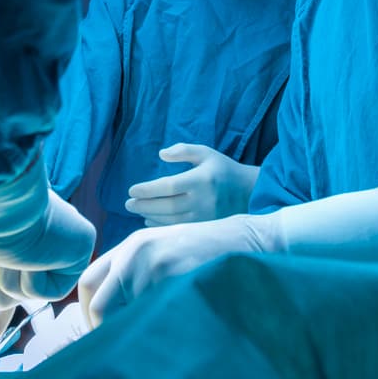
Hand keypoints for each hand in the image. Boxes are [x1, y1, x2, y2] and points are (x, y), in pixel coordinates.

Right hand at [0, 189, 94, 340]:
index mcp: (11, 233)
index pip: (8, 274)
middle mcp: (36, 235)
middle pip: (22, 290)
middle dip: (2, 308)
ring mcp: (58, 242)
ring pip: (30, 294)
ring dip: (6, 286)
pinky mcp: (79, 248)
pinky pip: (50, 291)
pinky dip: (28, 283)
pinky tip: (22, 257)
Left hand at [77, 213, 274, 328]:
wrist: (240, 239)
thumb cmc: (202, 250)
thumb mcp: (160, 249)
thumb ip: (132, 269)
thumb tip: (105, 309)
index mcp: (129, 246)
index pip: (88, 282)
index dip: (87, 311)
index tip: (97, 328)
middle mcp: (133, 254)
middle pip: (99, 304)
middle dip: (102, 329)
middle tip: (113, 345)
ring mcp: (152, 267)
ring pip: (126, 316)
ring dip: (135, 330)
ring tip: (152, 331)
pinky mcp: (172, 279)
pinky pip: (152, 316)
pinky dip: (156, 327)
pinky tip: (171, 324)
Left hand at [125, 143, 259, 225]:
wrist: (249, 192)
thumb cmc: (222, 169)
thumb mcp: (205, 153)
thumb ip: (183, 150)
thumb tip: (161, 154)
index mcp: (201, 180)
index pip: (169, 186)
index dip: (148, 190)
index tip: (131, 190)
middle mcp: (203, 200)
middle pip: (167, 206)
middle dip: (144, 205)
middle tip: (128, 204)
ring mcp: (205, 216)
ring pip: (171, 220)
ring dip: (150, 216)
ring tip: (136, 210)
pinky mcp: (206, 227)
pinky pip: (179, 228)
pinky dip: (161, 225)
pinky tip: (149, 219)